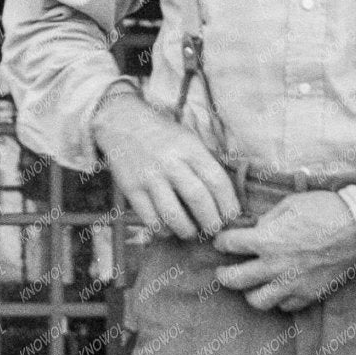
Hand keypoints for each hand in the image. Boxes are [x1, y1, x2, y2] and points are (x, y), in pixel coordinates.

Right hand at [91, 84, 240, 240]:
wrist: (123, 122)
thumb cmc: (163, 134)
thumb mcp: (189, 139)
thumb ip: (205, 162)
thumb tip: (226, 197)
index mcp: (189, 147)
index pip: (216, 180)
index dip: (228, 203)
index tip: (232, 217)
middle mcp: (170, 162)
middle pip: (198, 199)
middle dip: (211, 221)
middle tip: (215, 229)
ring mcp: (148, 176)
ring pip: (173, 214)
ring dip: (187, 230)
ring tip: (192, 232)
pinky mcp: (130, 188)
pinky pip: (149, 218)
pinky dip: (162, 230)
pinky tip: (169, 229)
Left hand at [213, 191, 355, 311]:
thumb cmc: (325, 210)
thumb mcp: (291, 203)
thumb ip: (267, 219)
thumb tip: (255, 229)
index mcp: (267, 239)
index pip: (230, 244)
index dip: (222, 241)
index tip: (222, 242)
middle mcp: (275, 265)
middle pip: (234, 279)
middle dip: (223, 275)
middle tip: (222, 272)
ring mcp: (291, 283)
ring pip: (256, 301)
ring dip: (250, 292)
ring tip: (251, 285)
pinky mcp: (308, 294)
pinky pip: (284, 306)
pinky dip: (278, 299)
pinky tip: (279, 288)